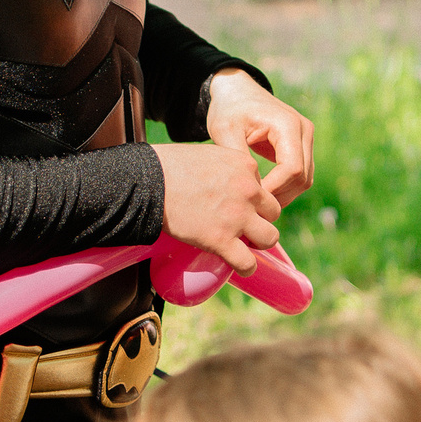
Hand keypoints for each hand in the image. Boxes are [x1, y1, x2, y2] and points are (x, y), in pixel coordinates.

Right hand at [154, 142, 280, 272]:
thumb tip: (226, 181)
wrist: (147, 181)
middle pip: (273, 212)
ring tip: (244, 245)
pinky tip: (238, 266)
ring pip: (270, 238)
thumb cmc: (169, 166)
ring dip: (258, 243)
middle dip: (260, 220)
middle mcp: (248, 190)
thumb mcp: (209, 154)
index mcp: (245, 166)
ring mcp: (236, 216)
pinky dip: (245, 267)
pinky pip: (247, 262)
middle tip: (242, 225)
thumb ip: (226, 167)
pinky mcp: (221, 240)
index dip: (252, 200)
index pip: (263, 188)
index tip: (237, 205)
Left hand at [204, 69, 314, 203]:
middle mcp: (304, 130)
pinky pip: (302, 174)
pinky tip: (265, 193)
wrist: (237, 91)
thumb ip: (239, 159)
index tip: (251, 198)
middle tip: (253, 205)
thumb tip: (251, 190)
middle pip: (303, 177)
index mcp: (287, 124)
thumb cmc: (229, 109)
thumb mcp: (225, 131)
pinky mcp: (302, 145)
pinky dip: (286, 188)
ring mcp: (306, 137)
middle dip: (280, 195)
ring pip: (305, 179)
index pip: (292, 168)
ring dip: (285, 194)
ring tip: (258, 201)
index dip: (274, 189)